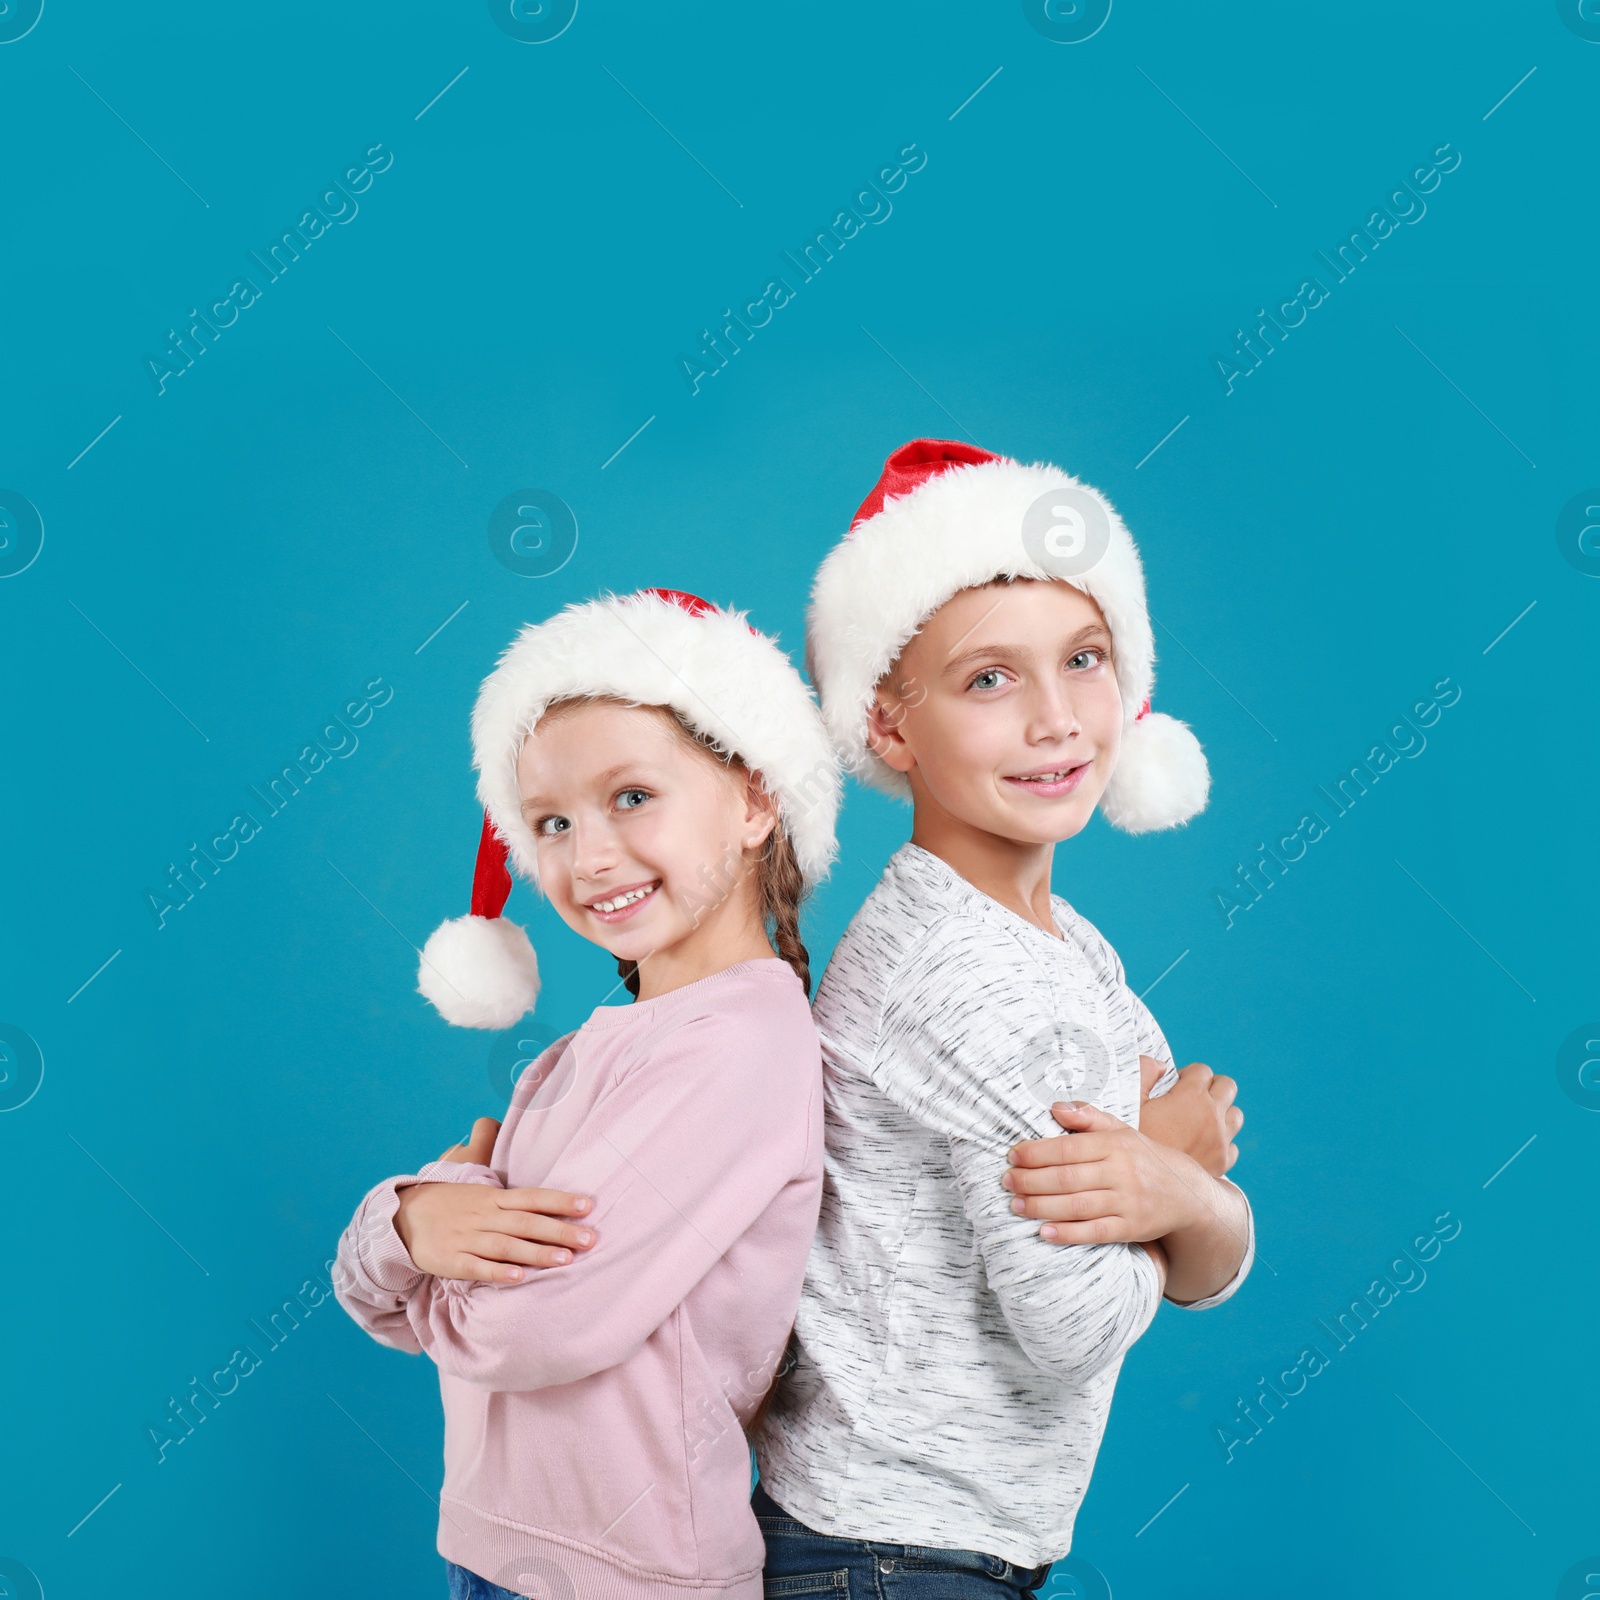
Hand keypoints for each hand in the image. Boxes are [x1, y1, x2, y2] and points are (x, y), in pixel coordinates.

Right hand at [392, 1116, 597, 1281]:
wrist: (402, 1217)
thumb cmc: (451, 1203)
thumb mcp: (479, 1186)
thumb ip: (511, 1190)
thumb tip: (538, 1181)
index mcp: (493, 1197)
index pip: (533, 1196)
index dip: (560, 1200)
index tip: (589, 1205)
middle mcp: (484, 1215)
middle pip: (526, 1222)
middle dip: (560, 1229)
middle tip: (590, 1238)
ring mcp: (467, 1238)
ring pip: (506, 1245)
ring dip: (537, 1252)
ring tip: (565, 1259)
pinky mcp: (451, 1260)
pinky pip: (477, 1267)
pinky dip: (498, 1272)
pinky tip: (519, 1279)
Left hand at [1002, 1102, 1215, 1244]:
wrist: (1189, 1194)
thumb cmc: (1144, 1157)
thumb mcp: (1122, 1130)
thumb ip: (1088, 1117)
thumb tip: (1054, 1107)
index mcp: (1115, 1144)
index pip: (1068, 1147)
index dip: (1036, 1152)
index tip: (1012, 1155)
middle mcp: (1122, 1172)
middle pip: (1067, 1178)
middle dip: (1031, 1180)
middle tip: (1006, 1181)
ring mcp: (1128, 1202)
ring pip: (1077, 1206)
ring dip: (1041, 1207)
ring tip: (1015, 1205)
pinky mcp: (1132, 1228)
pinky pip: (1095, 1232)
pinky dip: (1068, 1234)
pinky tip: (1044, 1232)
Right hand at [1138, 1061, 1242, 1177]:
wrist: (1143, 1183)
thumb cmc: (1133, 1140)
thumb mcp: (1130, 1101)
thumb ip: (1144, 1072)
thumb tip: (1160, 1065)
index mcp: (1191, 1097)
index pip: (1202, 1070)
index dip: (1187, 1075)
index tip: (1176, 1085)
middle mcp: (1212, 1116)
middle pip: (1227, 1086)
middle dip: (1211, 1087)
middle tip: (1192, 1098)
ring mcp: (1221, 1140)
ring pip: (1235, 1114)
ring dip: (1221, 1112)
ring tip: (1200, 1120)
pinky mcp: (1223, 1162)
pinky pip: (1232, 1145)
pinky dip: (1222, 1141)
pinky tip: (1203, 1144)